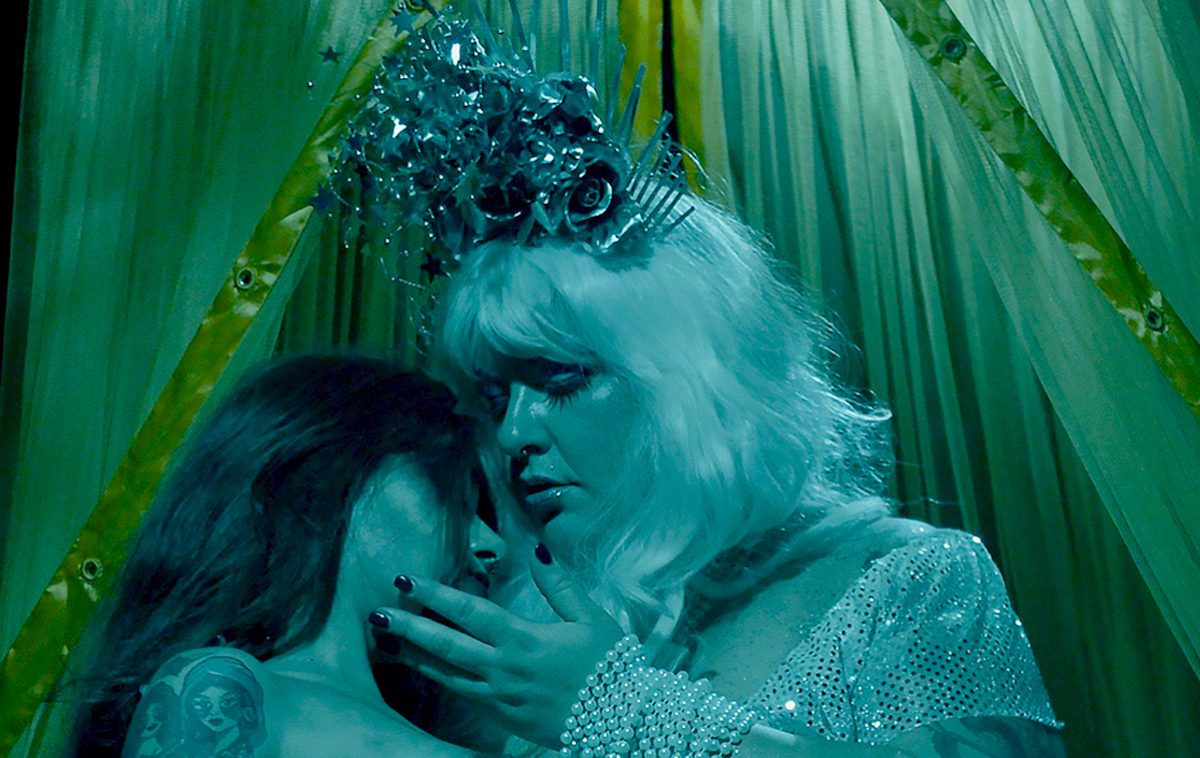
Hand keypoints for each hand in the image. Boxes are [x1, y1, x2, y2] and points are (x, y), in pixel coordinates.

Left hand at [370, 543, 623, 747]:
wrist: (620, 719)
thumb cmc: (608, 664)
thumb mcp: (589, 617)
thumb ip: (558, 584)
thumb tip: (536, 549)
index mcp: (523, 639)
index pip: (469, 612)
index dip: (435, 595)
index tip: (407, 581)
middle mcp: (504, 668)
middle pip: (446, 645)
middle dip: (409, 627)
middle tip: (377, 614)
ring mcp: (499, 695)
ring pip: (446, 674)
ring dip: (414, 656)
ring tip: (387, 641)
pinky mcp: (501, 716)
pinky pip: (461, 694)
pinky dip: (437, 679)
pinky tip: (421, 668)